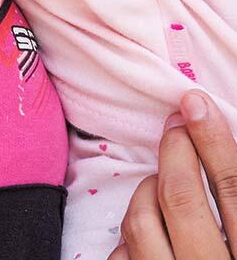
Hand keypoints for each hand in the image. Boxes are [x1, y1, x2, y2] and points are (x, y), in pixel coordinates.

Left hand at [108, 91, 236, 258]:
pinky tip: (144, 238)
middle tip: (175, 131)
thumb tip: (210, 141)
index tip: (194, 102)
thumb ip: (232, 197)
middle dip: (174, 154)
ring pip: (141, 223)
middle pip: (180, 199)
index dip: (212, 140)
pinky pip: (120, 256)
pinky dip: (128, 240)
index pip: (231, 187)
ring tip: (160, 192)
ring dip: (147, 196)